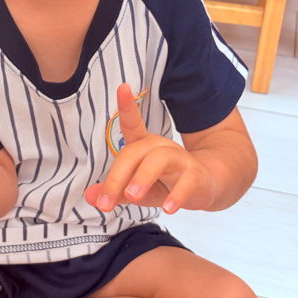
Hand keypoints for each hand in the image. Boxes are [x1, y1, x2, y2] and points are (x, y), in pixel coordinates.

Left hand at [84, 84, 219, 214]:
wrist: (208, 186)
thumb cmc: (168, 183)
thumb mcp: (139, 189)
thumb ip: (115, 192)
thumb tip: (88, 196)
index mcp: (145, 146)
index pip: (133, 124)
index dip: (128, 106)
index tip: (122, 87)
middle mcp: (162, 148)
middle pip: (137, 151)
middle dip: (118, 176)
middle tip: (105, 202)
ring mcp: (181, 160)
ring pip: (161, 159)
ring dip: (144, 177)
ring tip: (133, 197)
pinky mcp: (197, 177)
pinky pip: (187, 182)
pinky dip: (176, 196)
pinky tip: (168, 209)